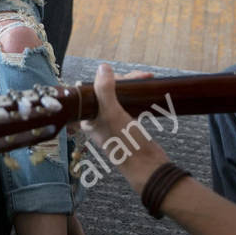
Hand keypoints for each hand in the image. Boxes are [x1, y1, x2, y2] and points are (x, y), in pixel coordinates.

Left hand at [80, 65, 168, 191]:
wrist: (148, 166)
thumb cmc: (126, 143)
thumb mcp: (112, 114)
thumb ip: (104, 91)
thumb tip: (103, 68)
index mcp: (87, 118)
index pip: (93, 89)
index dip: (107, 79)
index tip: (123, 76)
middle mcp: (97, 119)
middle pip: (107, 90)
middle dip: (125, 81)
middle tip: (143, 76)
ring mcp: (112, 122)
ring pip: (119, 96)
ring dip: (132, 86)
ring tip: (146, 78)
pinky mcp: (126, 124)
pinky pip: (128, 103)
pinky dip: (136, 95)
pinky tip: (145, 91)